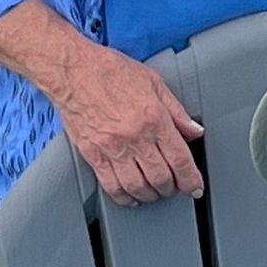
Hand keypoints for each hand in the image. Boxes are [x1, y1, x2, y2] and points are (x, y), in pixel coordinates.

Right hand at [52, 41, 204, 206]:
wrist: (71, 70)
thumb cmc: (109, 71)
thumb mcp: (153, 82)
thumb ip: (176, 111)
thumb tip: (194, 131)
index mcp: (154, 119)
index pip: (180, 160)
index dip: (191, 180)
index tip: (194, 188)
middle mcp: (134, 137)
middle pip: (161, 178)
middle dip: (172, 189)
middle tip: (174, 187)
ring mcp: (112, 148)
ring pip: (138, 187)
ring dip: (150, 195)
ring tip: (154, 192)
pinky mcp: (92, 154)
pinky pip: (111, 186)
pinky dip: (124, 197)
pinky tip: (131, 196)